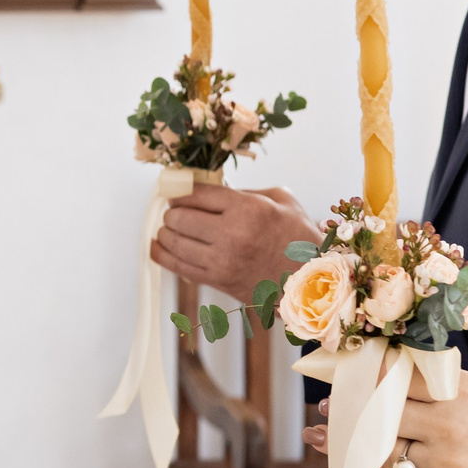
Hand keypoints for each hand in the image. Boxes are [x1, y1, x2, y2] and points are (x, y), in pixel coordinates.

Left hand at [150, 185, 321, 305]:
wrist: (310, 281)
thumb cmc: (298, 236)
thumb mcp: (280, 199)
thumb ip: (244, 190)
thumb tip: (211, 186)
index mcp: (248, 209)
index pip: (198, 193)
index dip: (182, 189)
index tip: (178, 189)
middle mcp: (232, 234)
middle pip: (180, 217)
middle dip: (173, 211)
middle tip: (176, 209)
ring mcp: (222, 261)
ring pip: (174, 241)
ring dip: (166, 231)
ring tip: (170, 227)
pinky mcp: (217, 281)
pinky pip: (177, 266)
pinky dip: (162, 254)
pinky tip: (158, 246)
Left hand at [305, 372, 467, 467]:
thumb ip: (451, 390)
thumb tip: (404, 380)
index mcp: (462, 393)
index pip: (396, 377)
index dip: (364, 375)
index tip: (341, 370)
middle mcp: (450, 428)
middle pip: (378, 416)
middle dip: (345, 412)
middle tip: (323, 408)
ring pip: (380, 455)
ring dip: (343, 448)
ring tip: (318, 440)